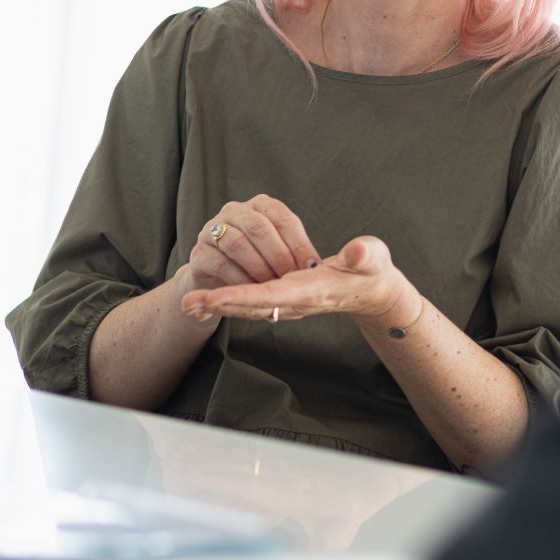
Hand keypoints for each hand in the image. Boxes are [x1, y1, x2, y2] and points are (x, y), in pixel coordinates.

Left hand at [180, 236, 417, 329]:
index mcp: (313, 291)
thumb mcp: (373, 258)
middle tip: (186, 304)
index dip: (242, 295)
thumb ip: (364, 255)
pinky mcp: (285, 299)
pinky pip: (253, 303)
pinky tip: (210, 299)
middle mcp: (297, 302)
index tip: (214, 296)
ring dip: (218, 306)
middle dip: (219, 305)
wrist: (372, 290)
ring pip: (248, 307)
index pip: (272, 294)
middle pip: (251, 306)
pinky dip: (230, 302)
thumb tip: (357, 252)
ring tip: (189, 304)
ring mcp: (289, 303)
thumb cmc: (371, 270)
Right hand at [185, 194, 323, 295]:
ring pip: (237, 243)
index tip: (311, 266)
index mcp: (261, 206)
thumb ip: (294, 251)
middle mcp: (235, 211)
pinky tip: (250, 291)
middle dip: (278, 254)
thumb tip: (316, 267)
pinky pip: (219, 262)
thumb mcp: (277, 250)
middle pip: (259, 227)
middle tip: (291, 277)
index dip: (298, 242)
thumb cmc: (256, 261)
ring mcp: (213, 229)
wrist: (218, 278)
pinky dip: (238, 278)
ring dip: (258, 267)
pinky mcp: (199, 252)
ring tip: (271, 286)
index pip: (283, 217)